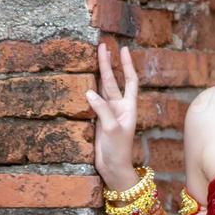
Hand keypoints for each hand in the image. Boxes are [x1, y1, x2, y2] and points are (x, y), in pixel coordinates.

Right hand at [84, 42, 139, 190]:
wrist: (113, 168)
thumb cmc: (119, 150)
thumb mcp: (113, 129)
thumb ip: (102, 109)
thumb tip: (89, 92)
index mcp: (129, 107)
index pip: (130, 81)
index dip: (127, 65)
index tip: (123, 49)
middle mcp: (119, 107)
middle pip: (114, 80)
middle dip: (108, 64)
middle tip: (103, 46)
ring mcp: (108, 112)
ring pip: (103, 88)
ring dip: (100, 73)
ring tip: (96, 55)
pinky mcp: (98, 119)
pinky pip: (93, 100)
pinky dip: (89, 89)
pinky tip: (84, 79)